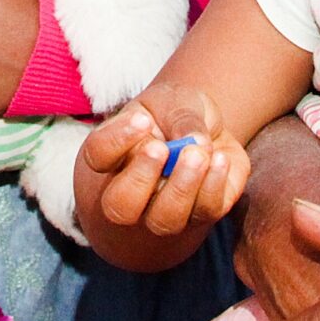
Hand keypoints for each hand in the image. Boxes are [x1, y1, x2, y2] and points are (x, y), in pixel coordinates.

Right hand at [79, 86, 249, 236]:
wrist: (209, 129)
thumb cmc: (178, 112)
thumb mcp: (176, 100)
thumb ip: (181, 117)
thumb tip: (194, 142)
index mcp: (115, 154)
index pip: (98, 155)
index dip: (116, 140)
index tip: (142, 120)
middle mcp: (132, 191)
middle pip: (119, 206)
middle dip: (141, 178)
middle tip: (162, 148)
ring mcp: (164, 211)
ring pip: (164, 220)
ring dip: (182, 187)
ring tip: (199, 153)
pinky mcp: (201, 214)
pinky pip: (205, 212)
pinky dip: (215, 186)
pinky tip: (221, 158)